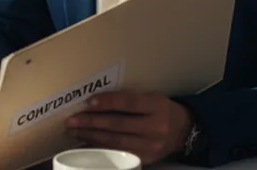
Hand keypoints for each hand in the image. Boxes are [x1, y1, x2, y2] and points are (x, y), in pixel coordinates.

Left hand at [65, 91, 193, 165]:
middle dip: (92, 122)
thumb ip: (128, 99)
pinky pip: (119, 153)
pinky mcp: (146, 159)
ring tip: (74, 131)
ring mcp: (150, 146)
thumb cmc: (161, 109)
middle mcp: (155, 127)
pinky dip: (100, 147)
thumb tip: (94, 100)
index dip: (108, 102)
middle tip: (72, 120)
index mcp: (156, 106)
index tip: (88, 101)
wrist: (183, 131)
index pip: (129, 103)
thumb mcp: (151, 98)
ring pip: (116, 141)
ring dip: (91, 136)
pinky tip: (87, 143)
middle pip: (118, 124)